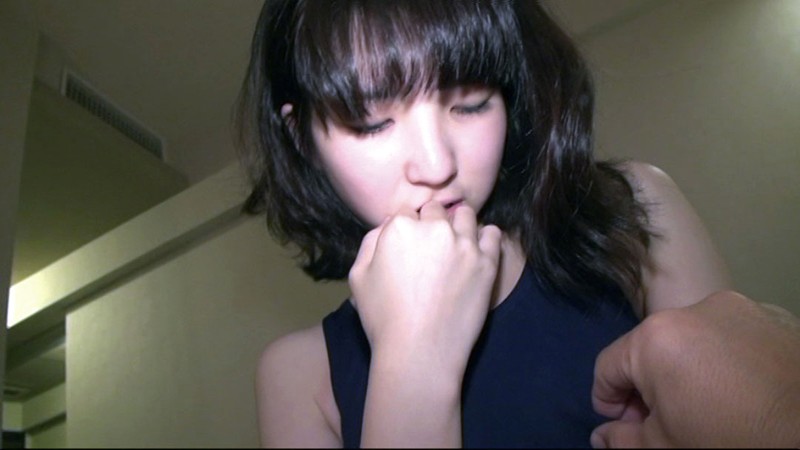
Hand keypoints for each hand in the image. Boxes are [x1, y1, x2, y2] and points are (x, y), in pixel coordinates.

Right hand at [349, 201, 501, 377]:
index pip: (406, 213)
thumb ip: (370, 242)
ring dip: (458, 226)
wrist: (419, 352)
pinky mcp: (487, 261)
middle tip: (431, 251)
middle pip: (435, 211)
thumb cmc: (383, 319)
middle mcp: (434, 228)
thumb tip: (388, 224)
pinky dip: (484, 238)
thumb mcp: (358, 277)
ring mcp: (463, 243)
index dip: (406, 229)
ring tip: (454, 248)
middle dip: (432, 224)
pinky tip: (475, 252)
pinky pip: (492, 233)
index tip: (410, 248)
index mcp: (399, 227)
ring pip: (465, 216)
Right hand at [591, 290, 799, 447]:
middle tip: (667, 422)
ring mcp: (741, 308)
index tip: (625, 426)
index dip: (608, 401)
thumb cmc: (731, 442)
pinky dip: (731, 358)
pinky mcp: (777, 317)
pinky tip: (745, 390)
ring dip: (691, 368)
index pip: (608, 366)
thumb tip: (603, 435)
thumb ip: (623, 440)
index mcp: (656, 338)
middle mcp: (694, 309)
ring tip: (712, 405)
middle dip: (651, 386)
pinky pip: (736, 335)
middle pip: (652, 349)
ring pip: (695, 338)